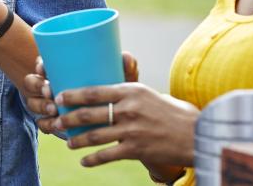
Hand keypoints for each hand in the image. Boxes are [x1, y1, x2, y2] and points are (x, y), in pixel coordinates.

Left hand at [40, 53, 197, 171]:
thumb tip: (101, 90)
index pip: (94, 91)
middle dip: (68, 118)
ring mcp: (132, 130)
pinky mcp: (137, 149)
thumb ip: (126, 93)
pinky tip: (84, 161)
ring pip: (94, 136)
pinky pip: (107, 155)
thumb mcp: (147, 94)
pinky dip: (92, 159)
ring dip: (77, 140)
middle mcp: (129, 109)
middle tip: (56, 121)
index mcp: (130, 91)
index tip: (58, 96)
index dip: (72, 94)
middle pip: (88, 114)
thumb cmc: (170, 112)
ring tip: (68, 142)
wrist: (196, 133)